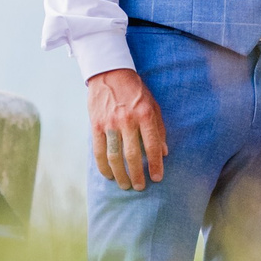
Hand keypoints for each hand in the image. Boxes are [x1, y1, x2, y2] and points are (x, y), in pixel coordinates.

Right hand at [87, 68, 167, 188]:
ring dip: (120, 175)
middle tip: (140, 187)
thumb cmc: (135, 91)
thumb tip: (164, 152)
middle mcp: (128, 120)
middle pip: (133, 155)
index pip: (153, 145)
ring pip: (114, 157)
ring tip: (125, 185)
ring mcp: (110, 123)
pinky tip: (109, 175)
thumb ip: (159, 129)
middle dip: (137, 175)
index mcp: (145, 114)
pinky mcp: (95, 125)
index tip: (157, 177)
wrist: (110, 73)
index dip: (156, 164)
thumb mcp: (153, 105)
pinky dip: (103, 166)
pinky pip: (99, 151)